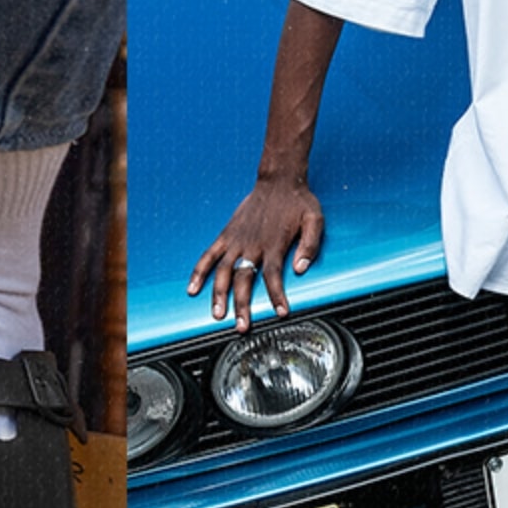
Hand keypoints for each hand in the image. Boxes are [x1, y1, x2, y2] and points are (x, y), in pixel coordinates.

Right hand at [188, 177, 322, 329]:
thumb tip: (301, 269)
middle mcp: (253, 245)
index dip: (276, 296)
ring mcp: (237, 240)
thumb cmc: (298, 202)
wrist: (278, 180)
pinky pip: (209, 255)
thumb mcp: (314, 220)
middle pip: (244, 280)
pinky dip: (199, 272)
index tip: (280, 313)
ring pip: (223, 272)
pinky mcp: (227, 235)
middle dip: (242, 305)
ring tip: (217, 314)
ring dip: (219, 295)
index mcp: (274, 244)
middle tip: (242, 327)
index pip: (273, 277)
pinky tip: (193, 288)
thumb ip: (310, 245)